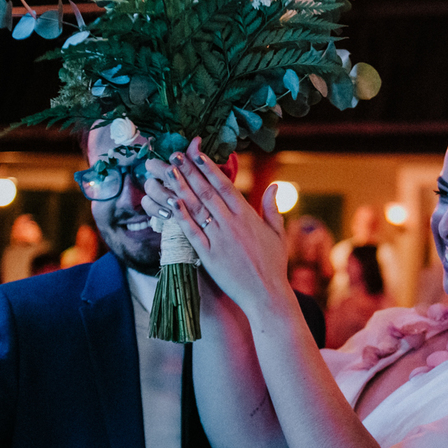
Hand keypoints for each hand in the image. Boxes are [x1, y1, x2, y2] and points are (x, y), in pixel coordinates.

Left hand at [142, 137, 291, 314]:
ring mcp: (219, 239)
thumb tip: (275, 186)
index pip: (225, 186)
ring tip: (169, 171)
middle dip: (190, 171)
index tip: (197, 153)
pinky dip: (181, 216)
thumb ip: (273, 208)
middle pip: (207, 191)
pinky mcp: (209, 255)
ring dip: (182, 187)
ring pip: (197, 208)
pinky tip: (171, 202)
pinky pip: (192, 232)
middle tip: (176, 155)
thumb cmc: (274, 265)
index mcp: (248, 216)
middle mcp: (232, 223)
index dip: (209, 168)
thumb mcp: (278, 234)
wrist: (266, 294)